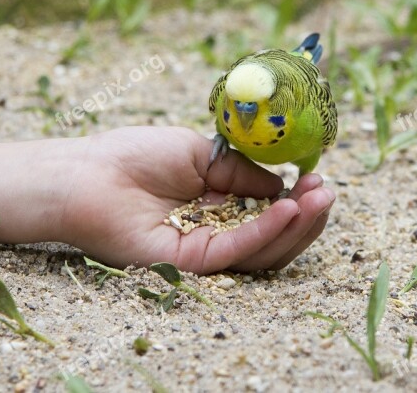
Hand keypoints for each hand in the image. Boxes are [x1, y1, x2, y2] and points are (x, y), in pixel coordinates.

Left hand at [61, 126, 334, 274]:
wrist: (89, 175)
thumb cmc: (135, 155)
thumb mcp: (200, 153)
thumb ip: (241, 173)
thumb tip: (283, 185)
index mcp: (218, 201)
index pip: (268, 208)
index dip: (297, 196)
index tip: (318, 177)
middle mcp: (216, 227)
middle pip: (273, 233)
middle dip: (306, 216)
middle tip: (327, 193)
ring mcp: (206, 248)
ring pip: (263, 249)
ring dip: (296, 226)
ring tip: (319, 200)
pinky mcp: (193, 263)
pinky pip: (238, 251)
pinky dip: (267, 232)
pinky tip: (289, 210)